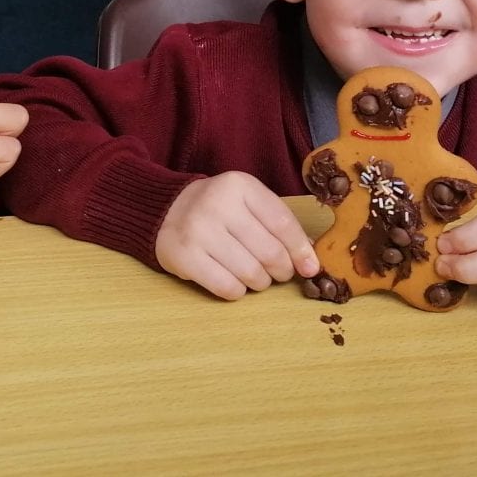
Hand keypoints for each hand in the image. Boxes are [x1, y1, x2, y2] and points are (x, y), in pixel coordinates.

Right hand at [155, 172, 320, 300]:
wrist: (166, 211)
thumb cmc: (218, 210)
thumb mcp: (248, 203)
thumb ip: (278, 225)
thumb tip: (311, 262)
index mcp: (239, 185)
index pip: (282, 223)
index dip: (300, 250)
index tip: (310, 268)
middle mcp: (217, 204)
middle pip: (270, 252)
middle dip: (281, 270)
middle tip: (278, 272)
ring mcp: (198, 230)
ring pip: (251, 274)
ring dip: (260, 283)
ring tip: (254, 275)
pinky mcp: (184, 256)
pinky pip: (227, 287)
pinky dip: (238, 291)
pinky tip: (233, 281)